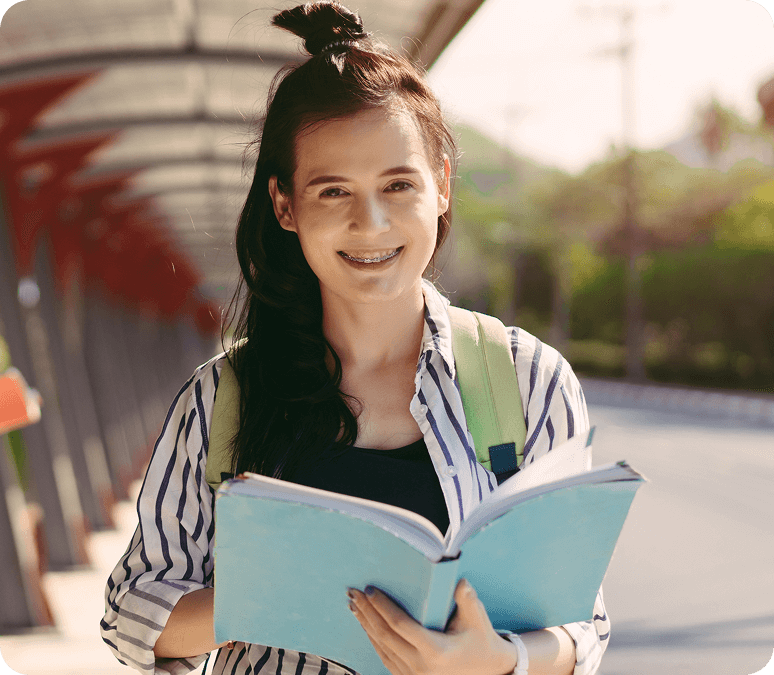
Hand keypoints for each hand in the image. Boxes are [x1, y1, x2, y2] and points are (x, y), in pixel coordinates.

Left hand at [347, 578, 517, 674]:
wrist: (488, 671)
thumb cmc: (481, 641)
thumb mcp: (478, 619)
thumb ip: (468, 599)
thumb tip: (459, 581)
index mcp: (436, 652)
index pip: (400, 625)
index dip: (383, 606)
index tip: (370, 589)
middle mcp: (421, 667)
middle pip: (385, 635)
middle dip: (367, 612)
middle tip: (354, 592)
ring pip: (382, 648)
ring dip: (366, 625)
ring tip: (354, 605)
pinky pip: (385, 658)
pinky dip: (374, 640)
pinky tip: (366, 626)